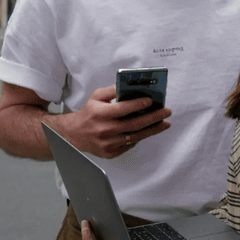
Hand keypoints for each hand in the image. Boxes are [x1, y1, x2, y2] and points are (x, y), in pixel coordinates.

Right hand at [55, 85, 170, 158]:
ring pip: (135, 136)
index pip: (122, 109)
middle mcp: (104, 129)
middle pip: (134, 124)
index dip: (137, 104)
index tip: (151, 101)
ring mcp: (108, 143)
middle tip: (166, 112)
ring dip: (153, 129)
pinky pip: (130, 144)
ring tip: (165, 123)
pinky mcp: (110, 152)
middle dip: (153, 117)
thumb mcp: (96, 97)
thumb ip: (112, 90)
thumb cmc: (88, 114)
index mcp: (99, 114)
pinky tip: (149, 130)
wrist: (73, 135)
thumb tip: (129, 86)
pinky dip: (141, 136)